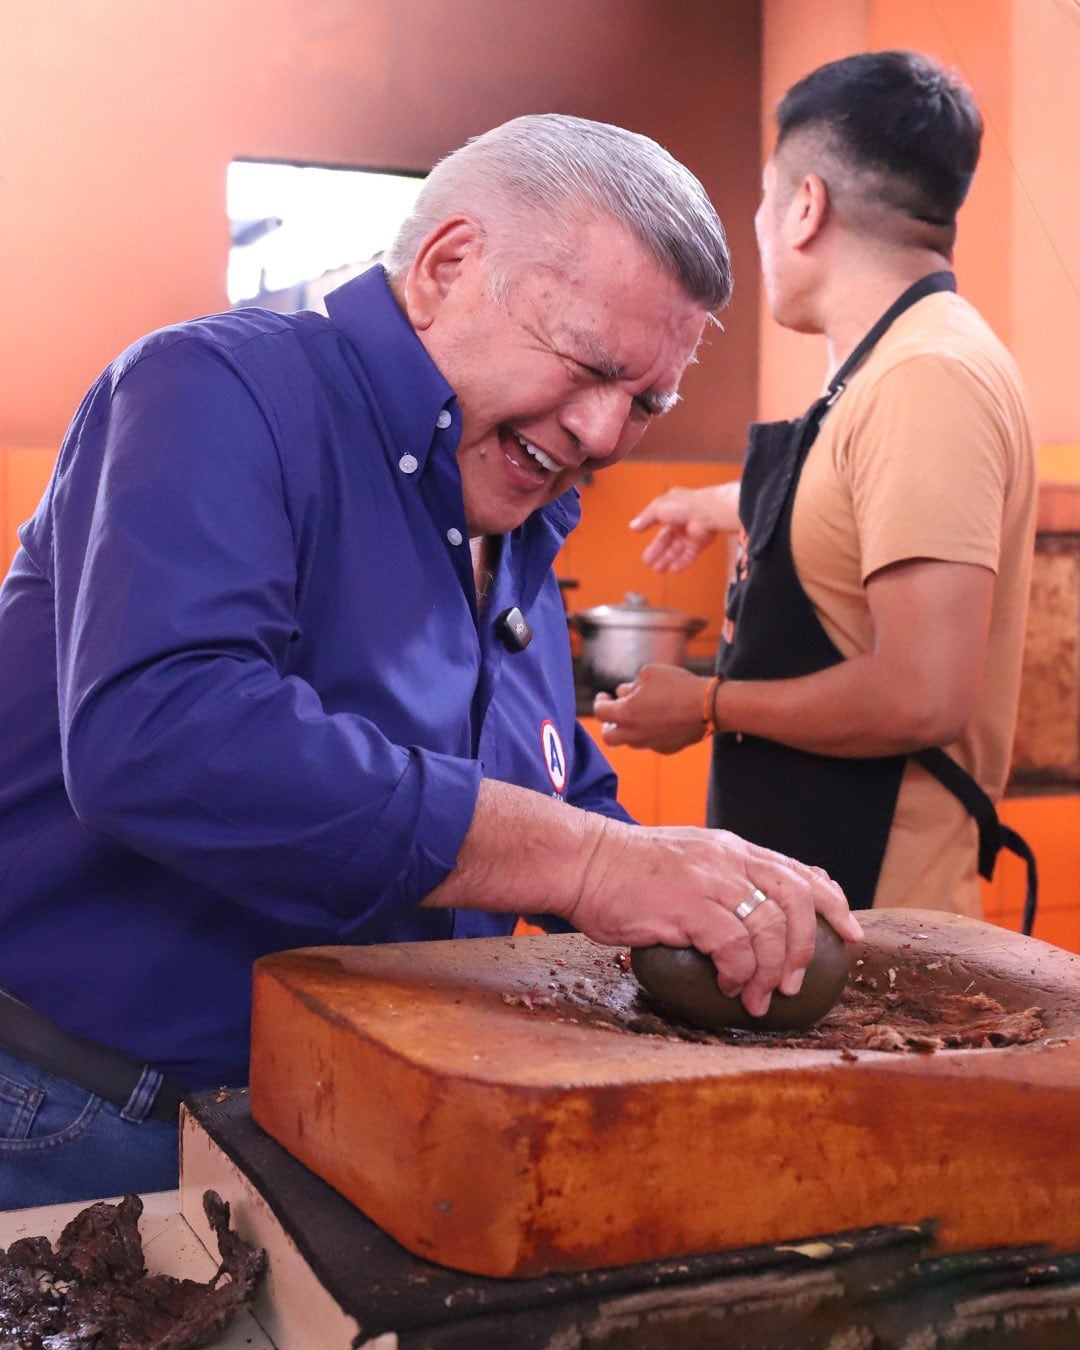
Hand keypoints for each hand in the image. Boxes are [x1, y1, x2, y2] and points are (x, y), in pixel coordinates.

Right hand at [565, 820, 861, 1017]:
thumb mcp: (683, 861)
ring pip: (771, 927)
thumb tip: (748, 912)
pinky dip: (740, 972)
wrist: (579, 861)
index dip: (832, 902)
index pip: (798, 870)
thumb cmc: (621, 870)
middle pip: (797, 898)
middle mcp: (728, 858)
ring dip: (771, 971)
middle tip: (797, 982)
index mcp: (730, 848)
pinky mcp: (689, 906)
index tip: (850, 932)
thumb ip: (718, 878)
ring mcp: (710, 880)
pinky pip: (735, 946)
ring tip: (757, 997)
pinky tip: (728, 987)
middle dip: (809, 945)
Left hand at [594, 664, 707, 753]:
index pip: (600, 712)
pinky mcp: (666, 749)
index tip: (604, 696)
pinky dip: (650, 733)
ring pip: (630, 741)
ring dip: (630, 729)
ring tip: (640, 714)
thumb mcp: (649, 673)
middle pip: (608, 737)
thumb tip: (623, 693)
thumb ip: (631, 685)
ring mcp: (650, 744)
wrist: (708, 707)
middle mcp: (634, 734)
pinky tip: (661, 720)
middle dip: (608, 725)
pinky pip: (651, 743)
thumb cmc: (677, 685)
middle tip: (614, 715)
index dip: (600, 702)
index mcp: (625, 713)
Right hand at [630, 483, 740, 572]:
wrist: (706, 512)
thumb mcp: (657, 508)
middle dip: (657, 552)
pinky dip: (681, 563)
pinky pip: (689, 555)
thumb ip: (645, 519)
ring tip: (658, 570)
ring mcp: (691, 532)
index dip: (650, 532)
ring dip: (667, 560)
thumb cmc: (684, 505)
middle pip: (667, 540)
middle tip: (648, 562)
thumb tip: (633, 526)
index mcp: (672, 508)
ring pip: (677, 550)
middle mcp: (682, 520)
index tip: (644, 543)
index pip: (658, 523)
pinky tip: (673, 570)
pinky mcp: (700, 542)